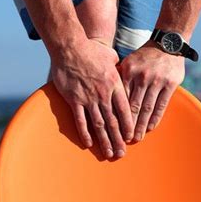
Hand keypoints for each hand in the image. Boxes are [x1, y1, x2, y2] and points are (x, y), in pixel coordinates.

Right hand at [51, 38, 132, 158]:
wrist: (70, 47)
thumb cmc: (90, 49)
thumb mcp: (110, 56)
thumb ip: (118, 67)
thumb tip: (122, 67)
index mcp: (115, 84)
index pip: (125, 110)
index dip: (128, 126)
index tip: (131, 138)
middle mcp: (103, 94)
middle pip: (113, 122)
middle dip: (118, 140)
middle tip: (122, 154)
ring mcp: (88, 98)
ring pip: (99, 125)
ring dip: (104, 141)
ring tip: (109, 154)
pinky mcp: (74, 100)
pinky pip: (80, 120)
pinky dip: (85, 133)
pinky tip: (89, 144)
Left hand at [119, 41, 184, 140]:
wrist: (168, 43)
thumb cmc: (144, 56)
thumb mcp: (128, 62)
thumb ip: (119, 77)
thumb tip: (105, 95)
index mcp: (129, 71)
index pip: (121, 98)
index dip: (116, 114)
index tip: (112, 128)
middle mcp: (142, 76)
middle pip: (133, 105)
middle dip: (128, 125)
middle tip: (123, 140)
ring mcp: (157, 80)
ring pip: (147, 107)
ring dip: (141, 125)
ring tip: (137, 138)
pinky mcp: (170, 84)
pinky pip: (161, 104)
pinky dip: (155, 117)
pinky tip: (150, 128)